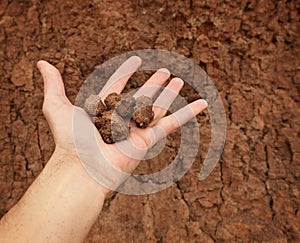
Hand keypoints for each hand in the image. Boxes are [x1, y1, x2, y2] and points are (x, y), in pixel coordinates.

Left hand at [37, 56, 206, 193]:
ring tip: (179, 79)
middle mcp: (121, 119)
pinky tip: (202, 103)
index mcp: (103, 109)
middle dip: (154, 82)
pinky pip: (172, 123)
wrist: (82, 168)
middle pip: (141, 95)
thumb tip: (42, 63)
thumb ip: (53, 84)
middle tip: (165, 71)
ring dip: (170, 93)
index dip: (126, 71)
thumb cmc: (69, 140)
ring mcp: (136, 129)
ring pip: (157, 106)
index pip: (117, 85)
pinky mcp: (149, 140)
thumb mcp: (57, 107)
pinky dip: (188, 114)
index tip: (136, 61)